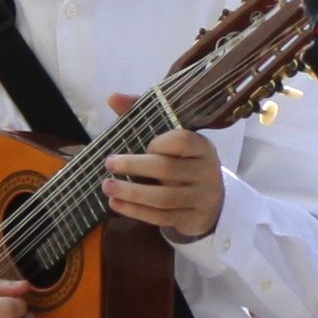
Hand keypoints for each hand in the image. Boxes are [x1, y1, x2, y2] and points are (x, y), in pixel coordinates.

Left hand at [104, 114, 226, 241]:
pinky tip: (116, 204)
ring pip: (164, 198)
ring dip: (132, 193)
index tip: (144, 144)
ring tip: (107, 186)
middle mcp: (207, 172)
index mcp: (202, 147)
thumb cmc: (183, 163)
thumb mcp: (171, 140)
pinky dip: (136, 211)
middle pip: (168, 170)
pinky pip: (162, 217)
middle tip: (109, 164)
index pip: (183, 141)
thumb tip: (113, 97)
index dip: (161, 142)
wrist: (210, 201)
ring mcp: (202, 199)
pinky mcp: (193, 220)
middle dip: (135, 166)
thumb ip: (142, 116)